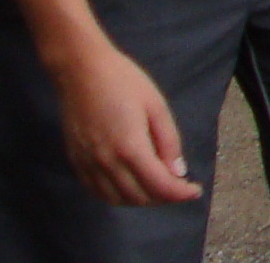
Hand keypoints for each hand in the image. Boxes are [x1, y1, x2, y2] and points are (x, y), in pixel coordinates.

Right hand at [53, 38, 200, 206]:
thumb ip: (168, 142)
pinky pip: (97, 192)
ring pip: (117, 199)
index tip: (195, 191)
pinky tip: (129, 184)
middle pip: (139, 197)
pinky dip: (117, 196)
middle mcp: (107, 163)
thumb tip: (177, 172)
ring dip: (141, 199)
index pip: (159, 185)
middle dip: (163, 197)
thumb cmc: (124, 81)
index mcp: (130, 148)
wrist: (81, 71)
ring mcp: (88, 165)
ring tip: (157, 186)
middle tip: (179, 186)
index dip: (180, 193)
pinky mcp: (75, 162)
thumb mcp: (156, 106)